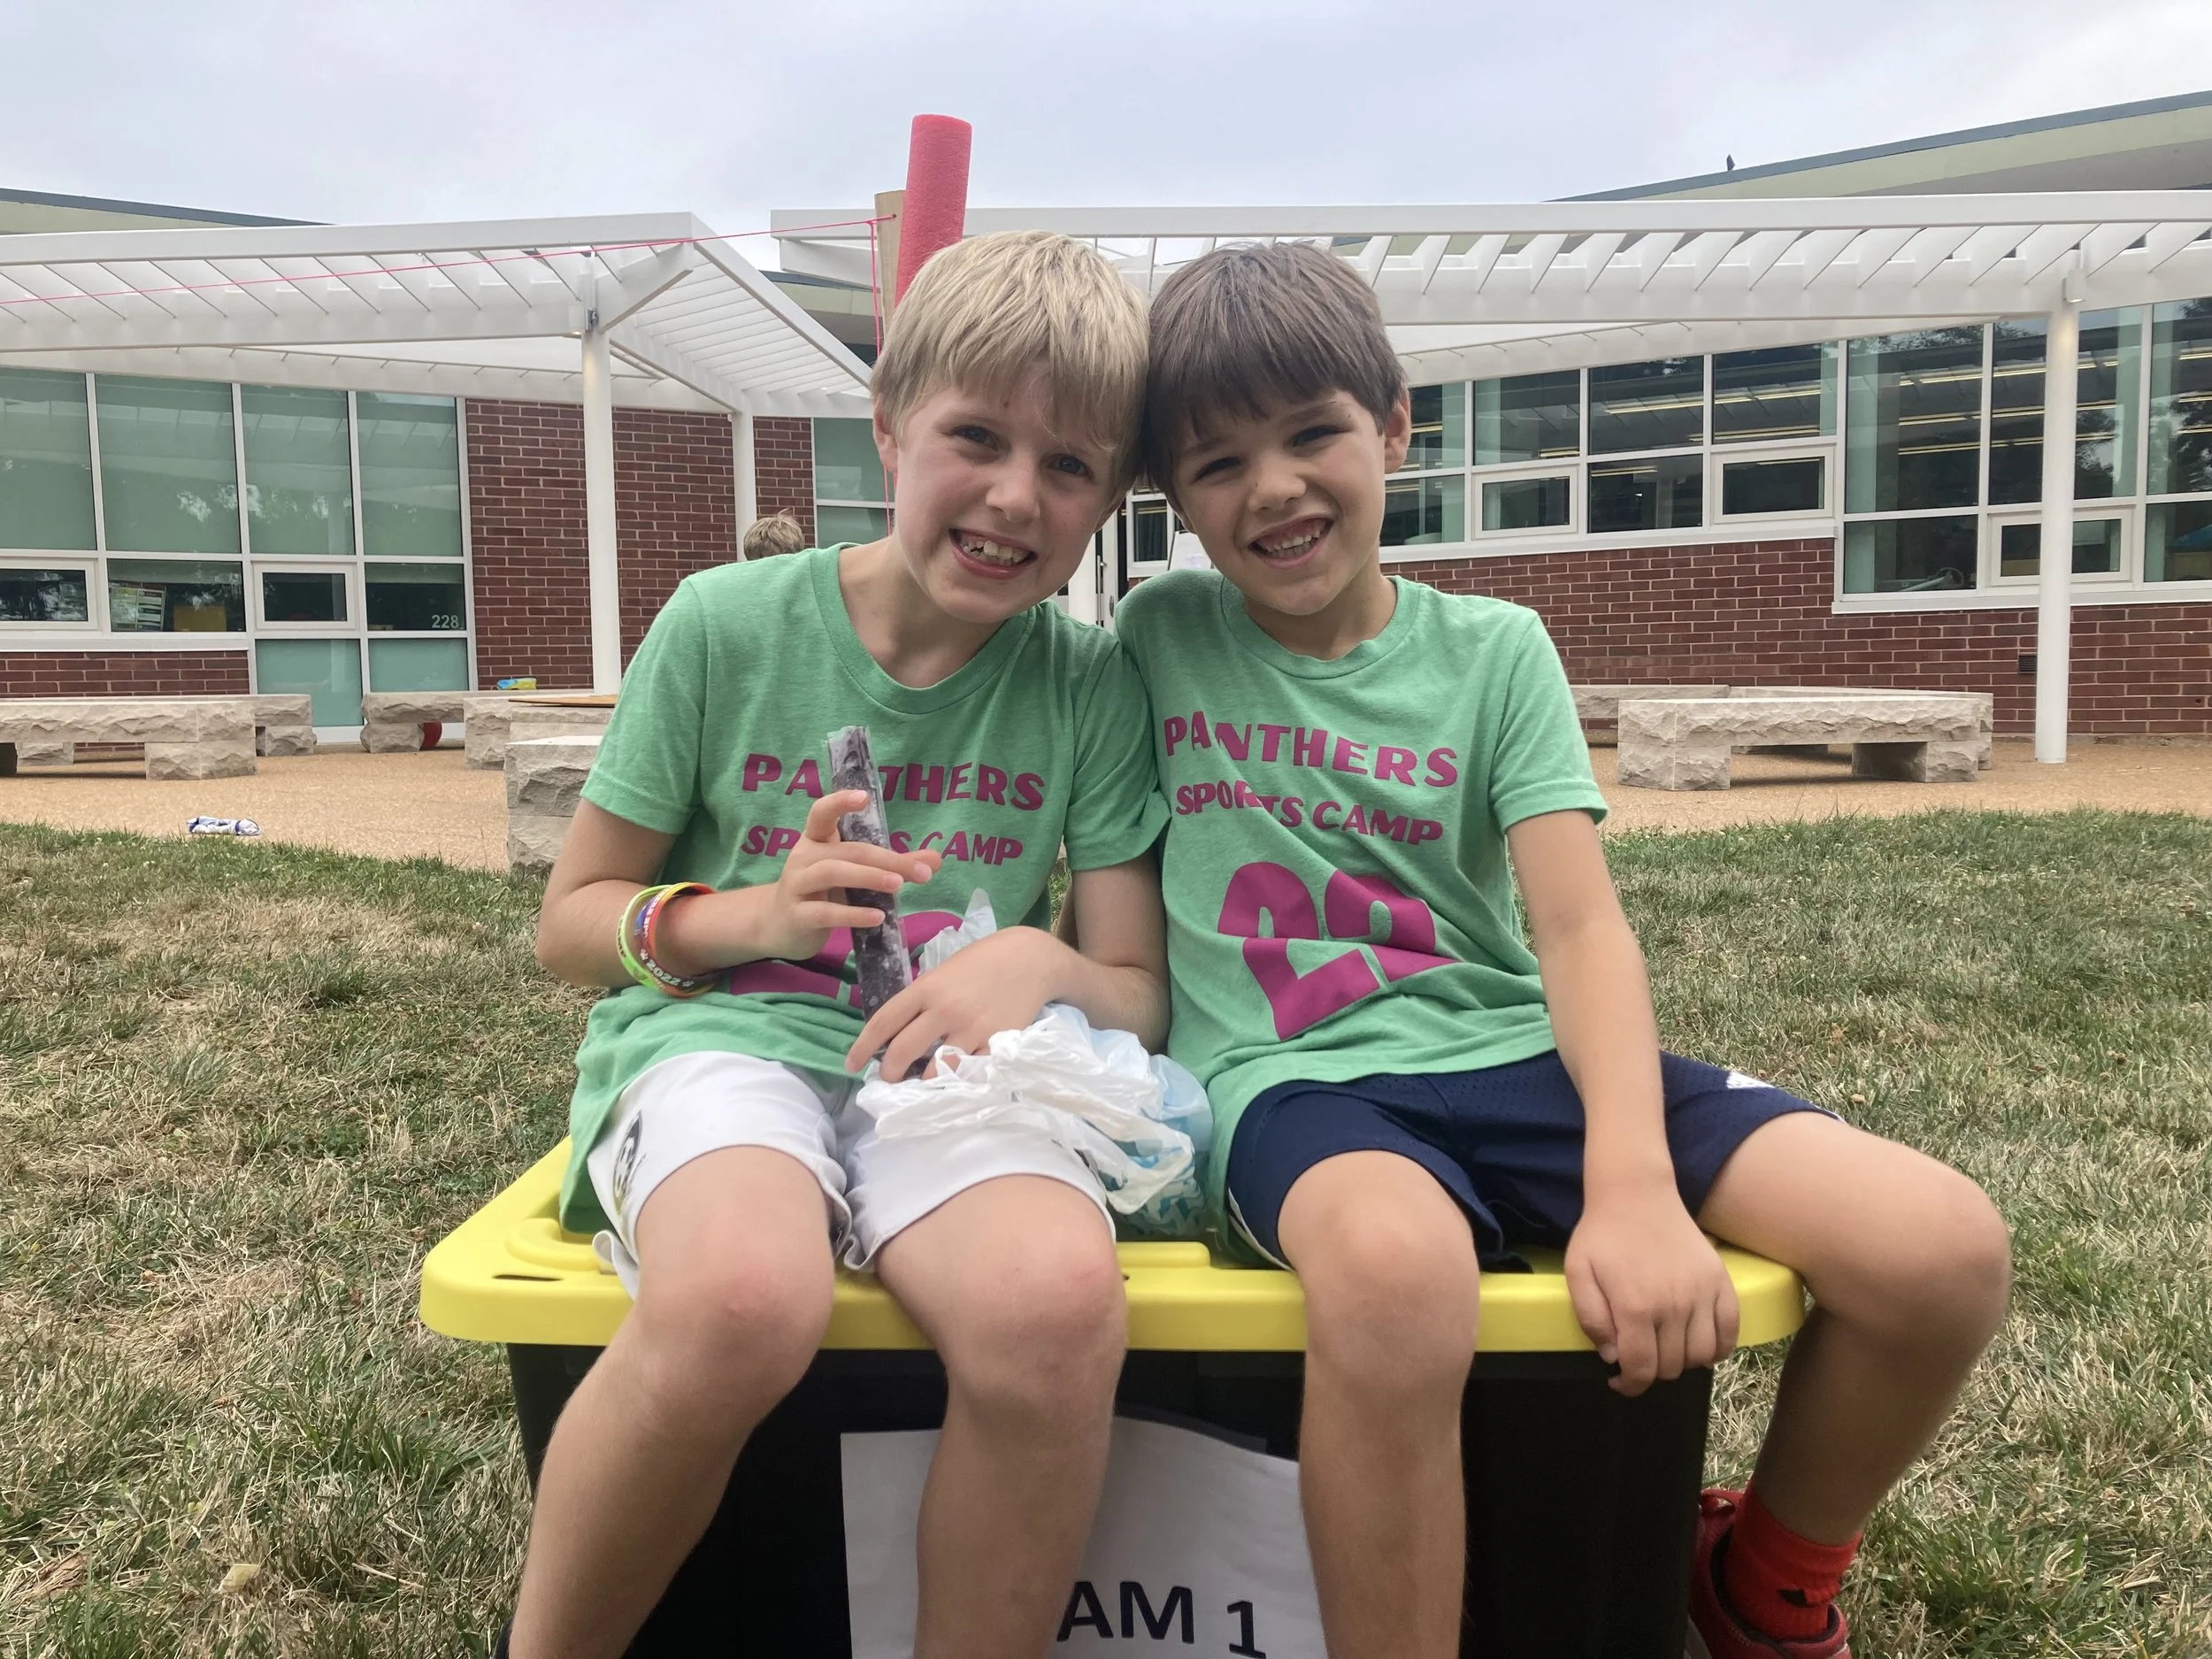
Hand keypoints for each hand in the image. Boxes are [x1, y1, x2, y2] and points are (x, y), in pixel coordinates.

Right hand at [656, 792, 938, 974]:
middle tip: (921, 872)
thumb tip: (936, 860)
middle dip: (885, 860)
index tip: (863, 797)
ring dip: (867, 878)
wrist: (778, 925)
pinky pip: (825, 912)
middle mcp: (804, 857)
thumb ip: (892, 865)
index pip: (822, 812)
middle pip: (847, 851)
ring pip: (832, 874)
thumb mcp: (852, 873)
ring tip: (898, 886)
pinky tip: (877, 918)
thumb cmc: (822, 891)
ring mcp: (797, 885)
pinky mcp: (797, 915)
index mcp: (817, 839)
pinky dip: (852, 914)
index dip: (840, 802)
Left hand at [844, 925, 1068, 1078]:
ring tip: (922, 1082)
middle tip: (889, 1080)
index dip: (862, 1048)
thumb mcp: (943, 972)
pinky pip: (969, 1072)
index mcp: (926, 988)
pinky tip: (954, 1079)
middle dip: (889, 1073)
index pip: (883, 1022)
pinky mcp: (996, 1043)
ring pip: (934, 1070)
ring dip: (924, 1082)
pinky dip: (957, 1080)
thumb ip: (922, 1000)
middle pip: (902, 1052)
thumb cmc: (983, 963)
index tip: (852, 1065)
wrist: (1031, 960)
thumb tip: (897, 1032)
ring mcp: (970, 1029)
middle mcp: (944, 1010)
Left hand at [1564, 1181, 1739, 1396]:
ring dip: (1683, 1362)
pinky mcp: (1721, 1282)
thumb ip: (1591, 1319)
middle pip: (1671, 1366)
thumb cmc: (1602, 1235)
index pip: (1642, 1369)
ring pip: (1702, 1355)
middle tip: (1638, 1356)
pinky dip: (1719, 1348)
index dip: (1630, 1384)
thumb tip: (1612, 1356)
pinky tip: (1700, 1347)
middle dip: (1651, 1371)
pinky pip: (1731, 1332)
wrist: (1637, 1194)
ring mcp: (1703, 1294)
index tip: (1621, 1382)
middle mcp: (1674, 1305)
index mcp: (1636, 1307)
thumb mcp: (1578, 1273)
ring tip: (1664, 1349)